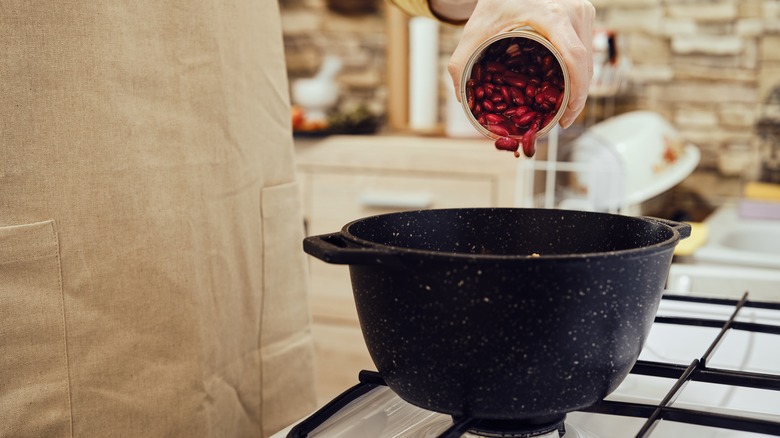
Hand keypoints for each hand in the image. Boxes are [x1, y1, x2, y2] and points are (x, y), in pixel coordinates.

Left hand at [445, 0, 594, 128]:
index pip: (575, 58)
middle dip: (578, 97)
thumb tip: (463, 99)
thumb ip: (461, 64)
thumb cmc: (494, 3)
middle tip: (563, 120)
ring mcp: (582, 12)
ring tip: (564, 107)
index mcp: (552, 16)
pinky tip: (567, 86)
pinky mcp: (584, 15)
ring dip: (580, 85)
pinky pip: (586, 49)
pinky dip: (578, 70)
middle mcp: (573, 12)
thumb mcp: (474, 32)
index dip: (577, 92)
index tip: (566, 115)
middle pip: (585, 64)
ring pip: (588, 59)